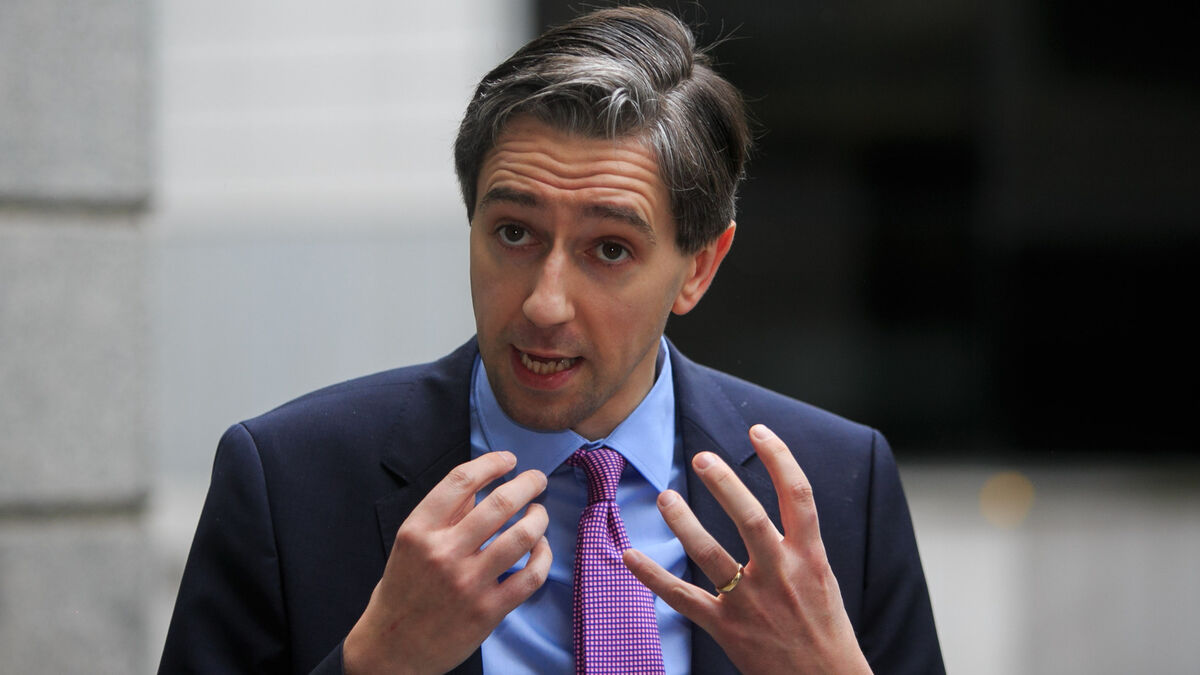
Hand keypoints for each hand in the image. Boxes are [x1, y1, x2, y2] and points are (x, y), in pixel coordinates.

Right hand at [343, 451, 551, 674]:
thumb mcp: (409, 545)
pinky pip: (530, 576)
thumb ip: (442, 515)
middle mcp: (443, 553)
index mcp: (418, 531)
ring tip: (538, 512)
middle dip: (527, 483)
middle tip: (537, 479)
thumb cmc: (402, 592)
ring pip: (522, 537)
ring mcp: (468, 583)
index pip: (461, 480)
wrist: (391, 650)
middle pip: (500, 503)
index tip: (508, 459)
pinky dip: (543, 557)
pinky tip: (540, 548)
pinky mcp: (488, 611)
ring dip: (538, 518)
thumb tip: (482, 484)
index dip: (492, 463)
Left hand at [624, 424, 870, 673]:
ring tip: (664, 497)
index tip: (758, 430)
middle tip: (700, 458)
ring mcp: (751, 602)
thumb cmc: (825, 631)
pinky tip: (629, 556)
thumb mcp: (823, 579)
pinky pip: (682, 597)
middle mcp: (781, 575)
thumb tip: (778, 503)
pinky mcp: (727, 629)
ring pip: (710, 554)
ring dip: (683, 522)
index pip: (799, 495)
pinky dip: (652, 576)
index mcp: (810, 558)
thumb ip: (798, 544)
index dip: (780, 457)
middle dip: (724, 484)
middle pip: (751, 517)